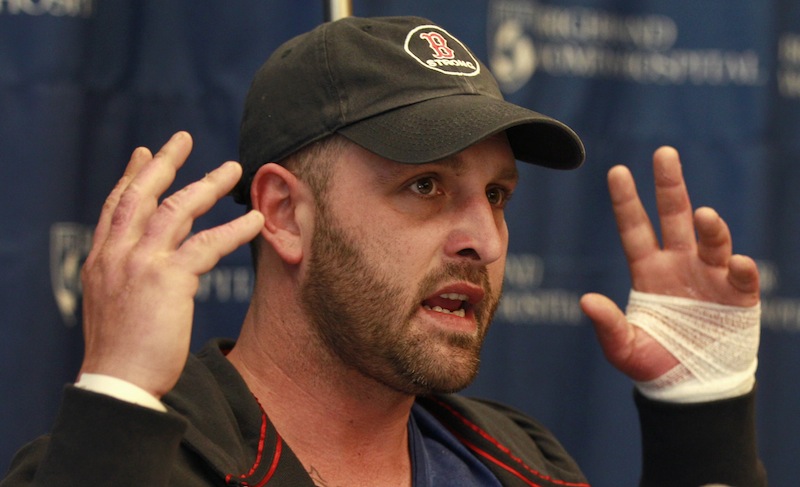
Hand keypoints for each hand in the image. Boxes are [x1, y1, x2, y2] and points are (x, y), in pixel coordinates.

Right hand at [78, 132, 263, 397]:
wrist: (118, 384)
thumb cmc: (121, 354)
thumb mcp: (113, 306)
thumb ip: (126, 279)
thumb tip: (145, 270)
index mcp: (101, 260)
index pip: (116, 206)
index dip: (131, 177)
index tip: (143, 153)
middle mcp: (116, 254)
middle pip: (141, 194)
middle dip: (164, 162)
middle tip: (183, 137)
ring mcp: (140, 263)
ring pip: (176, 209)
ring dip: (207, 185)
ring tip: (233, 168)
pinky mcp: (167, 279)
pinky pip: (207, 244)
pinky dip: (234, 230)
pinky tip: (255, 221)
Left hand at [580, 147, 759, 380]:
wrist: (692, 387)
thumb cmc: (654, 363)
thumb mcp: (624, 346)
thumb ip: (608, 324)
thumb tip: (585, 300)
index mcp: (649, 271)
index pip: (635, 229)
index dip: (626, 201)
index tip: (617, 171)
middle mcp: (680, 265)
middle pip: (674, 216)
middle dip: (670, 185)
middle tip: (664, 153)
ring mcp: (710, 276)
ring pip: (711, 240)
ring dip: (709, 225)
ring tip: (703, 214)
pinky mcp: (738, 295)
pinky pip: (741, 275)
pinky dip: (741, 266)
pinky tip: (736, 262)